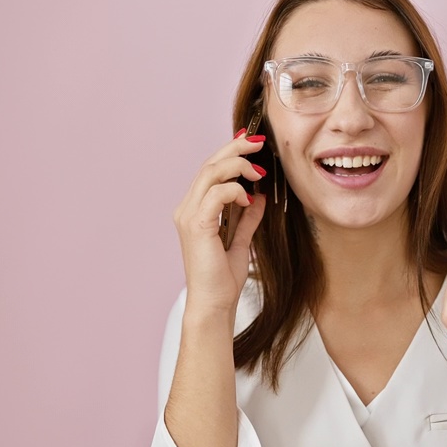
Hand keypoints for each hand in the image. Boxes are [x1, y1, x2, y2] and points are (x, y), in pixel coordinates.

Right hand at [172, 129, 267, 316]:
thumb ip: (247, 218)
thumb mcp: (240, 241)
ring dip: (238, 166)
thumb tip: (259, 196)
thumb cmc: (222, 279)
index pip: (210, 171)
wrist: (214, 304)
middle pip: (209, 165)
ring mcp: (189, 216)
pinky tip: (250, 199)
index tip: (254, 145)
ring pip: (211, 173)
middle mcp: (187, 209)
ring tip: (259, 171)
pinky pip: (217, 194)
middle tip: (259, 142)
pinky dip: (236, 190)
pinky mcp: (197, 225)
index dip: (231, 154)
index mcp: (194, 210)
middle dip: (235, 149)